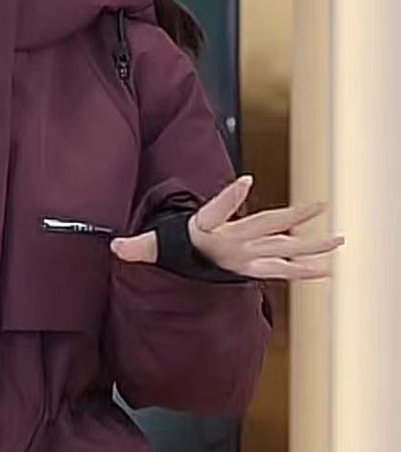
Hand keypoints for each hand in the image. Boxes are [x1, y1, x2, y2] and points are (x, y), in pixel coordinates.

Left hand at [110, 175, 344, 279]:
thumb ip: (137, 245)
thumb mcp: (155, 245)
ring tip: (339, 239)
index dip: (230, 196)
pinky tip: (327, 271)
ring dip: (310, 242)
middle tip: (318, 204)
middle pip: (266, 222)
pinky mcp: (254, 262)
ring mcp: (248, 248)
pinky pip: (282, 266)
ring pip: (283, 242)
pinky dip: (304, 270)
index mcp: (208, 226)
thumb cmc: (176, 242)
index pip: (218, 209)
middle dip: (290, 215)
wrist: (190, 244)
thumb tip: (112, 246)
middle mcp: (234, 235)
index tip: (245, 180)